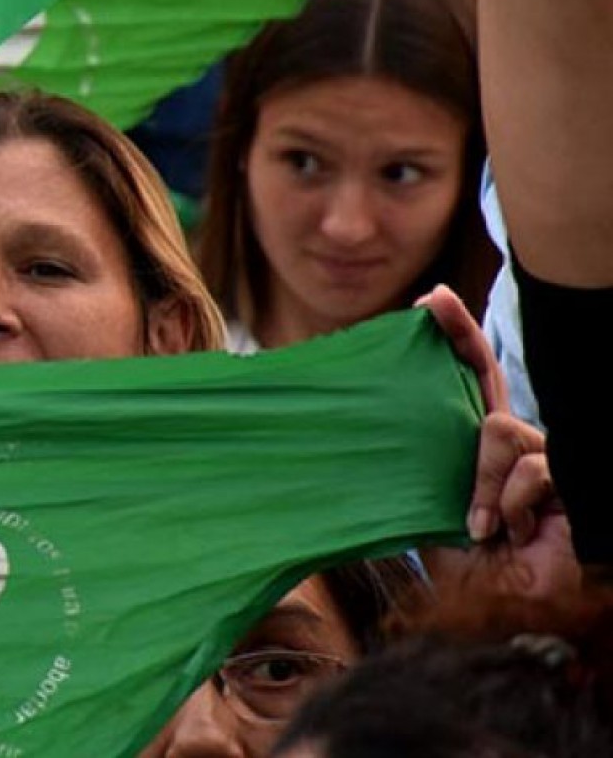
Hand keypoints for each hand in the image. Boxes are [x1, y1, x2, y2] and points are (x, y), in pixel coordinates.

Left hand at [418, 286, 583, 600]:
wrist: (512, 612)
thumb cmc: (474, 571)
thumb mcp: (425, 519)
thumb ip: (405, 486)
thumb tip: (344, 459)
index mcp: (472, 446)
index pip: (464, 381)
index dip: (453, 338)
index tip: (426, 301)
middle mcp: (508, 442)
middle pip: (486, 375)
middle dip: (458, 333)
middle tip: (432, 301)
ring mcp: (541, 456)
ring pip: (500, 429)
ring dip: (482, 480)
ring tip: (480, 524)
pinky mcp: (569, 479)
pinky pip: (530, 469)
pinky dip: (509, 503)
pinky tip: (509, 532)